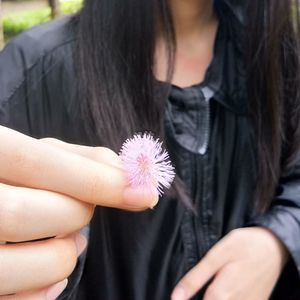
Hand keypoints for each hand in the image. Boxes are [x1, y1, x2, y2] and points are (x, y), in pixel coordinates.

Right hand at [0, 126, 156, 298]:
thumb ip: (84, 160)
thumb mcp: (38, 155)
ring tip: (61, 237)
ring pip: (47, 259)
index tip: (144, 193)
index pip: (39, 162)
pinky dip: (49, 283)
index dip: (99, 180)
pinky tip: (40, 260)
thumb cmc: (13, 176)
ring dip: (69, 250)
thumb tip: (130, 177)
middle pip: (45, 213)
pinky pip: (29, 298)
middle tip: (79, 208)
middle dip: (80, 212)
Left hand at [171, 227, 288, 299]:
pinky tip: (225, 287)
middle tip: (198, 285)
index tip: (180, 297)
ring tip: (213, 283)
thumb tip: (176, 297)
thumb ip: (196, 277)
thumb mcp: (217, 254)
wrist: (275, 246)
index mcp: (222, 294)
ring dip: (214, 296)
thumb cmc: (245, 245)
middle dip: (204, 296)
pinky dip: (226, 297)